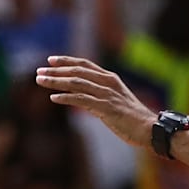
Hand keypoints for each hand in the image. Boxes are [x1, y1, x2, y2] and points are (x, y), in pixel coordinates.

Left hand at [35, 56, 154, 147]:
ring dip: (56, 81)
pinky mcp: (106, 107)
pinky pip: (81, 100)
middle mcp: (107, 82)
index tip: (50, 60)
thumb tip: (79, 97)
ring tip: (40, 81)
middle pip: (77, 71)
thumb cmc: (132, 118)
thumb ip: (98, 96)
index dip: (67, 61)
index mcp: (110, 78)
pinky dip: (66, 98)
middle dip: (56, 71)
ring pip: (76, 83)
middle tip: (39, 72)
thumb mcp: (115, 101)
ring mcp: (107, 94)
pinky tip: (53, 98)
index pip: (85, 64)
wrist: (149, 128)